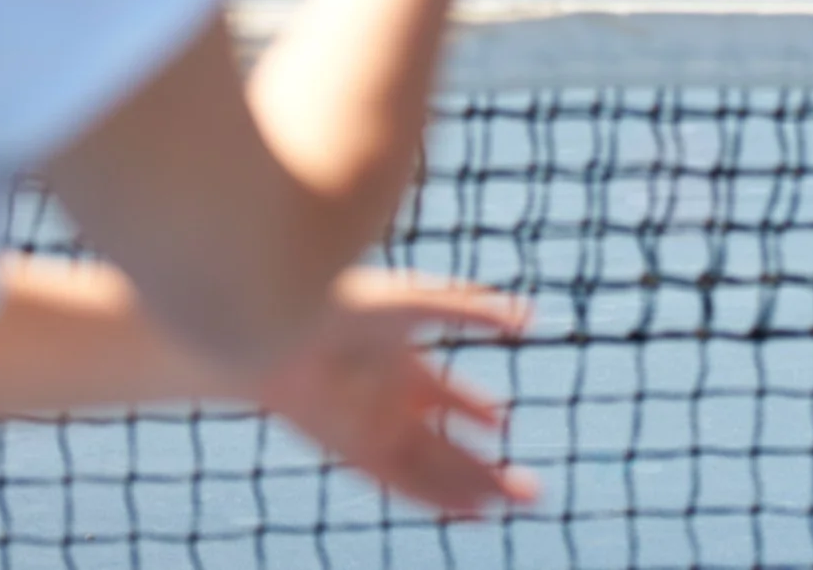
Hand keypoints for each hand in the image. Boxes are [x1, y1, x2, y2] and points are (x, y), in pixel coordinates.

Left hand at [252, 269, 535, 518]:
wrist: (282, 329)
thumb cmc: (348, 304)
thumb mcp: (419, 303)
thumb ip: (472, 310)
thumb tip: (530, 316)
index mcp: (400, 362)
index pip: (444, 393)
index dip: (470, 407)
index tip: (500, 421)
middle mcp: (387, 402)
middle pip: (443, 444)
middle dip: (483, 465)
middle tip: (524, 485)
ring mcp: (372, 429)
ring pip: (429, 470)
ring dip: (468, 489)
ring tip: (507, 502)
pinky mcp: (355, 452)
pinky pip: (402, 484)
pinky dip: (437, 498)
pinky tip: (470, 509)